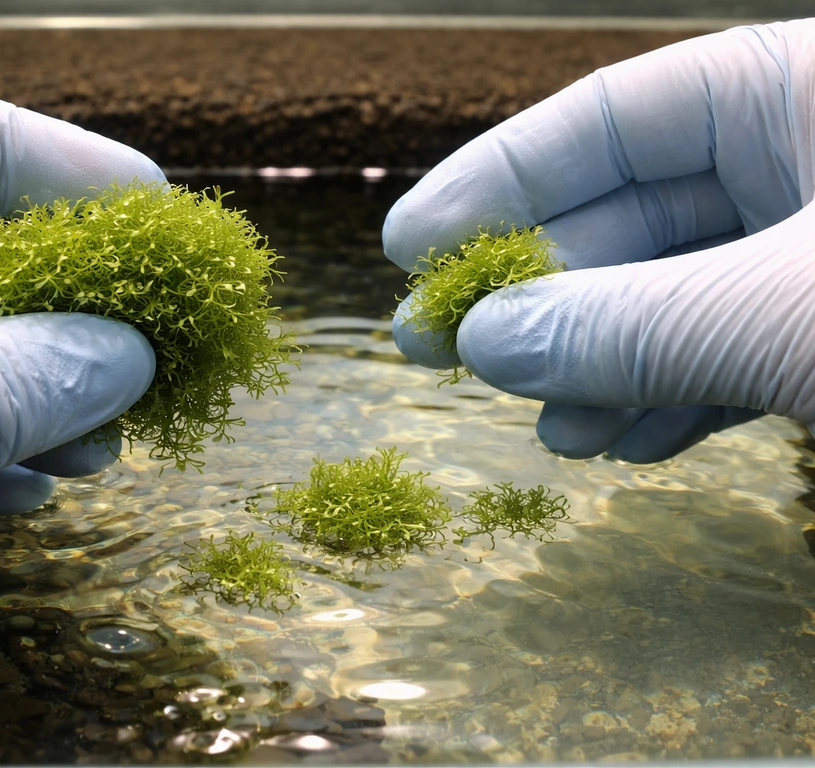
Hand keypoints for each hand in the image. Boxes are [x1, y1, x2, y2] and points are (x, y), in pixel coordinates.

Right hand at [385, 20, 814, 463]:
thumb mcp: (788, 314)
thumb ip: (633, 325)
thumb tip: (479, 341)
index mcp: (805, 90)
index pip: (614, 116)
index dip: (498, 179)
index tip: (407, 244)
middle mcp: (806, 160)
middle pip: (628, 217)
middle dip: (536, 298)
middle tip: (434, 348)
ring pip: (673, 299)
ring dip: (601, 370)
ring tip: (555, 430)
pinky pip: (732, 355)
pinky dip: (676, 401)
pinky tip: (630, 442)